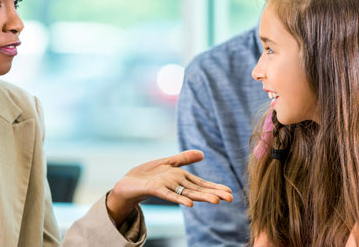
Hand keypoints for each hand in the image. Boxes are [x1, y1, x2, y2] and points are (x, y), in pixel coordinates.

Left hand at [105, 150, 232, 224]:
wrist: (128, 183)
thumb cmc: (148, 175)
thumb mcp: (168, 163)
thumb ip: (184, 158)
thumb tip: (202, 154)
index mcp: (182, 180)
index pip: (202, 184)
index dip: (215, 188)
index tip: (230, 192)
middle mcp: (177, 186)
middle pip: (198, 190)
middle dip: (214, 194)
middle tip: (231, 199)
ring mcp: (168, 188)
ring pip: (188, 194)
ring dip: (202, 197)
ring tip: (216, 201)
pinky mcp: (156, 190)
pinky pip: (170, 195)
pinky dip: (180, 199)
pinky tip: (191, 204)